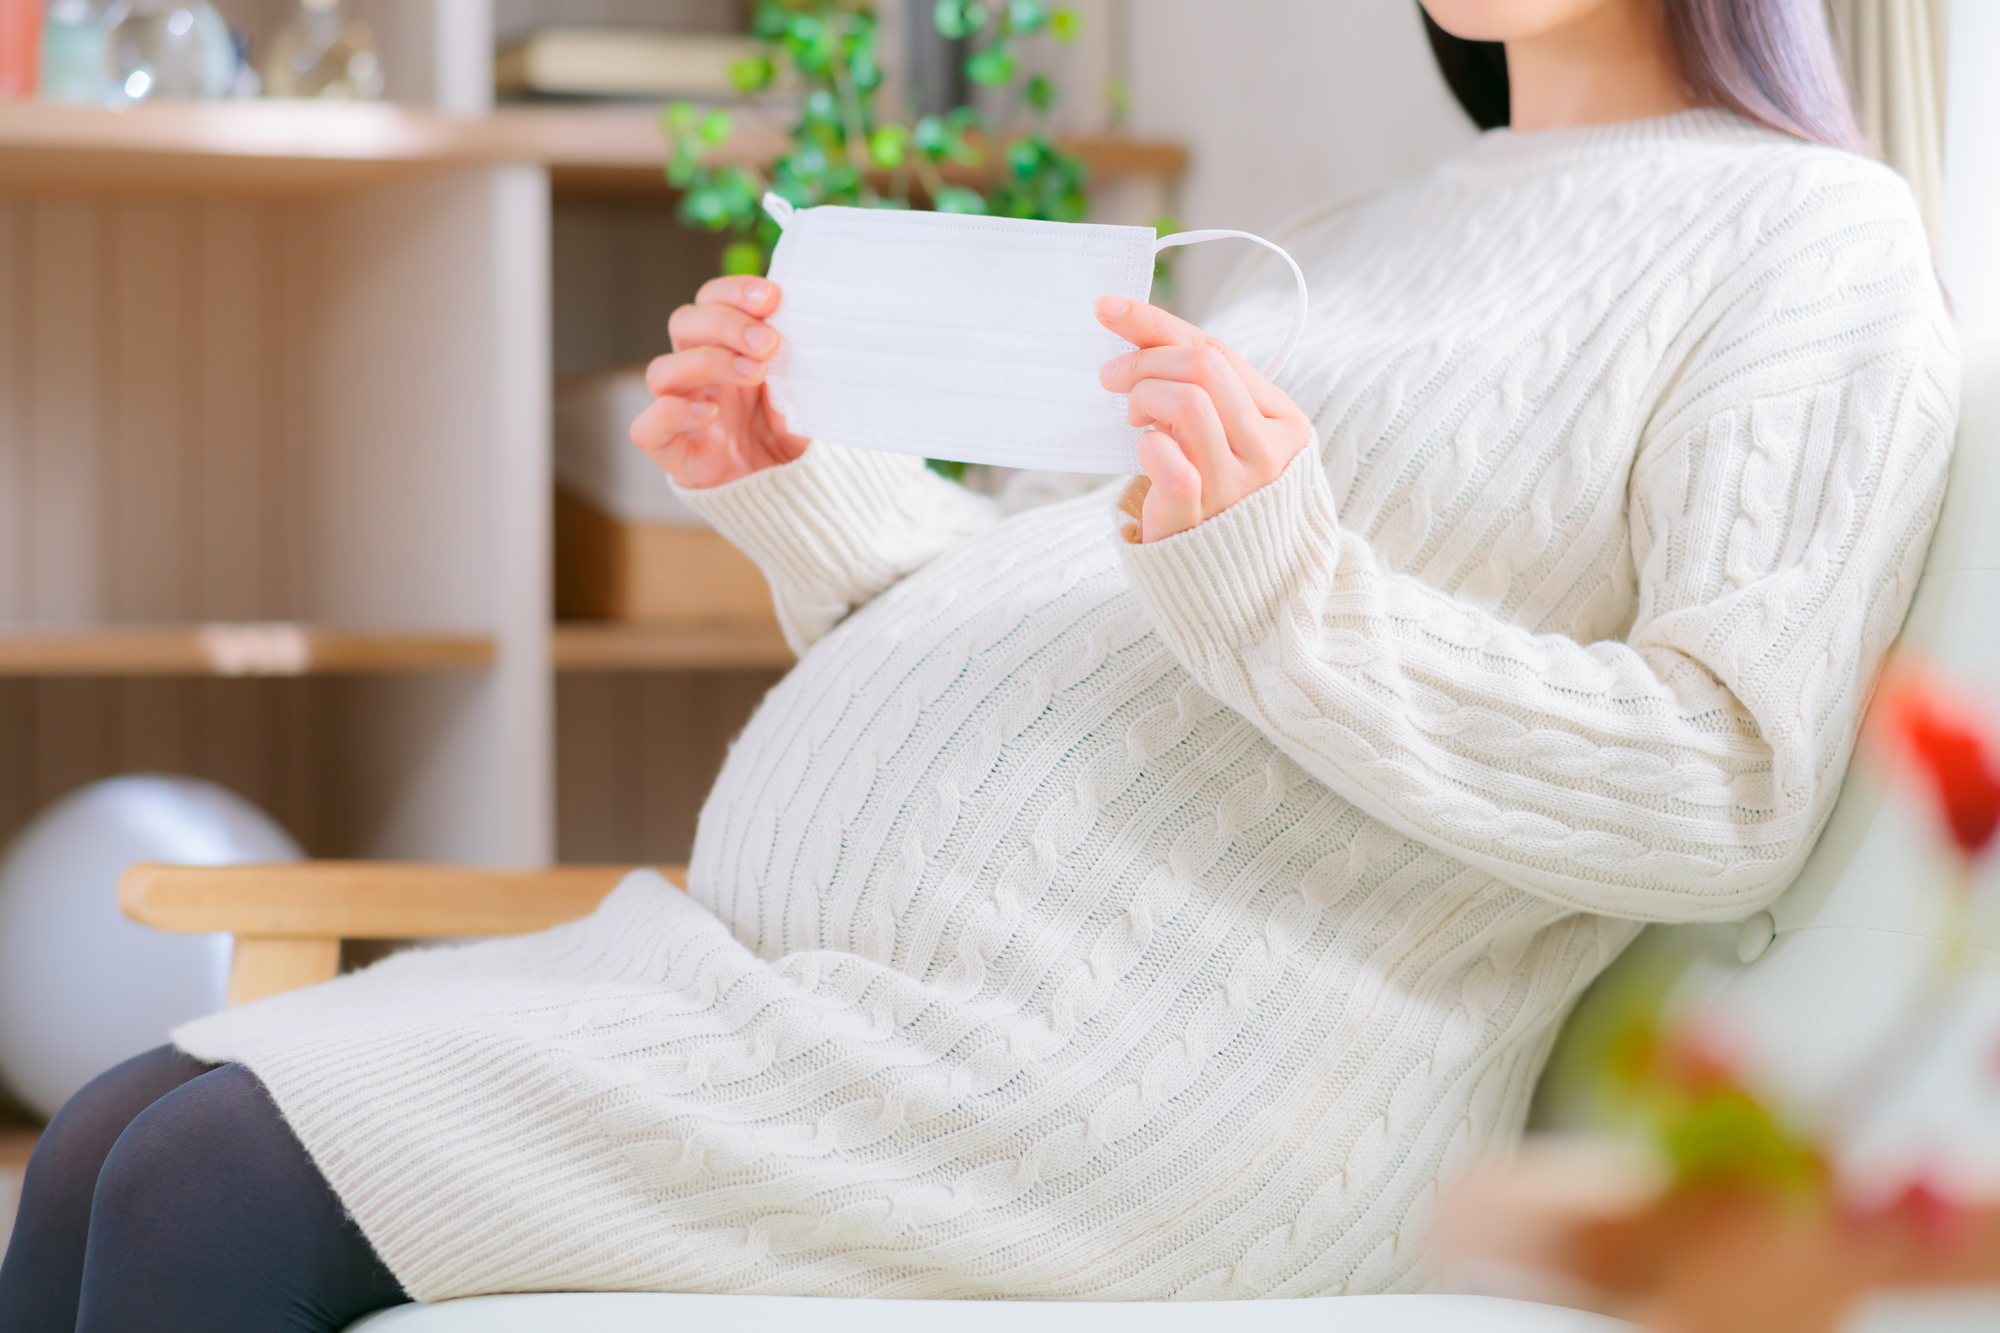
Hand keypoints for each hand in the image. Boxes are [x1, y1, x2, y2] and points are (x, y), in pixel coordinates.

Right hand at [629, 275, 809, 488]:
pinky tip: (712, 414)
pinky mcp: (676, 457)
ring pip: (660, 370)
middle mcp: (700, 377)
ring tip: (755, 373)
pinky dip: (672, 414)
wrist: (795, 501)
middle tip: (768, 342)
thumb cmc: (796, 441)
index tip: (771, 296)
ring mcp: (683, 415)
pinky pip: (647, 429)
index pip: (712, 302)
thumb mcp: (806, 395)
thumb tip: (799, 329)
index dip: (733, 291)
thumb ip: (797, 366)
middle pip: (682, 324)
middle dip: (725, 323)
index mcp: (729, 351)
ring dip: (707, 362)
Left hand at [1095, 296, 1313, 542]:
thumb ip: (1196, 385)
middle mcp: (1269, 452)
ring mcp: (1238, 485)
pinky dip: (1146, 446)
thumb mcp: (1221, 431)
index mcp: (1284, 423)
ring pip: (1188, 402)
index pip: (1220, 352)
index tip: (1108, 308)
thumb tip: (1130, 324)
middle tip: (1112, 376)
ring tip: (1133, 417)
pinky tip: (1145, 453)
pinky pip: (1166, 457)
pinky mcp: (1200, 515)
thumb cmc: (1219, 493)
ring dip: (1145, 397)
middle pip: (1205, 368)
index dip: (1158, 325)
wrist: (1228, 580)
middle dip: (1145, 360)